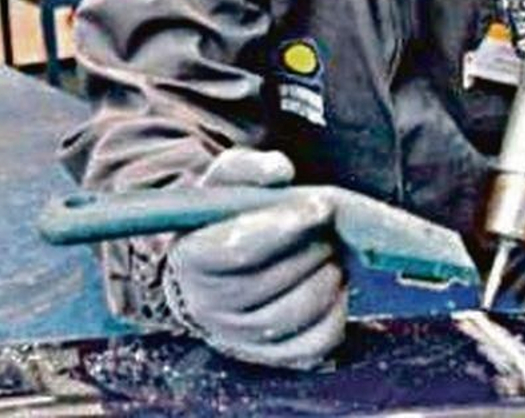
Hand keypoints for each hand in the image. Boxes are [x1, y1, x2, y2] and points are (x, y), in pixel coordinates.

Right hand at [163, 148, 346, 369]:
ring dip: (327, 277)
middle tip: (330, 227)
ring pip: (295, 313)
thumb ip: (250, 168)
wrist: (214, 268)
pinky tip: (332, 283)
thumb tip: (279, 169)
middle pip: (273, 282)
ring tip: (330, 252)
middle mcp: (206, 304)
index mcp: (189, 258)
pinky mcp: (268, 356)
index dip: (285, 227)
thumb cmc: (224, 219)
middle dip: (313, 248)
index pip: (239, 249)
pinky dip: (335, 311)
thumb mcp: (227, 182)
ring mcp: (236, 336)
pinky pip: (314, 342)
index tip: (321, 206)